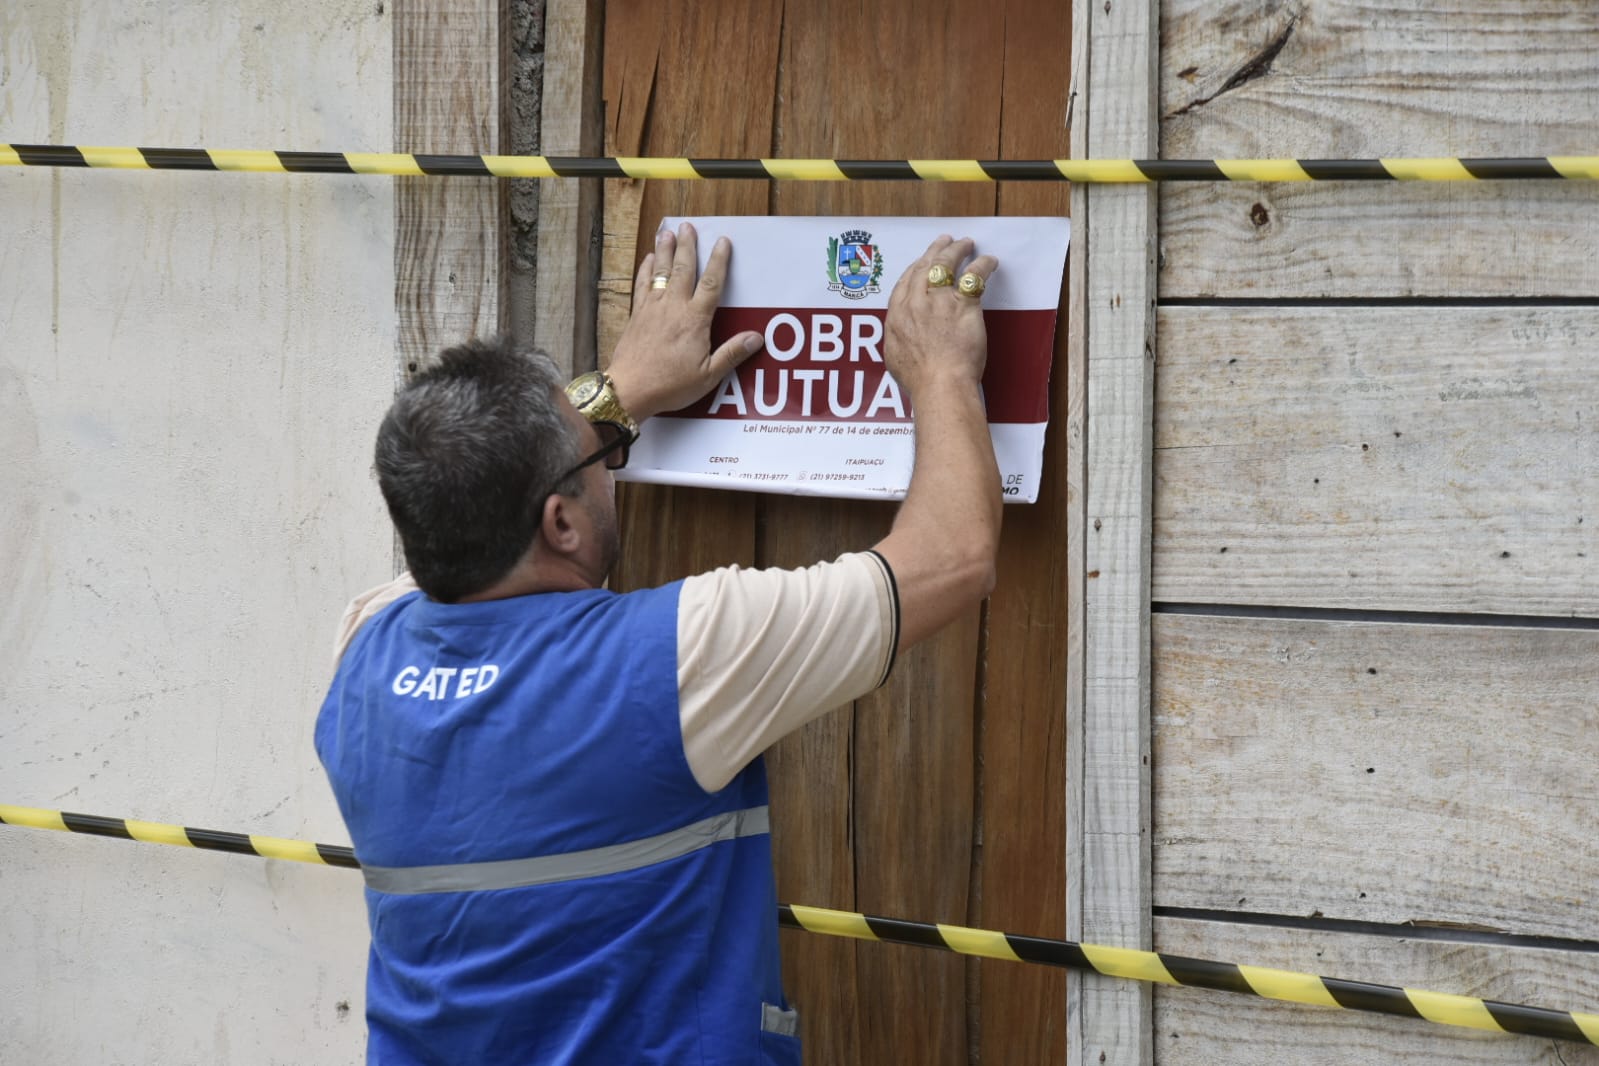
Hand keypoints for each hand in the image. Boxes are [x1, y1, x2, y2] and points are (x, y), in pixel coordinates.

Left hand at [605, 222, 764, 420]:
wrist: (630, 389)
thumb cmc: (670, 385)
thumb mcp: (708, 375)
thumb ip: (732, 354)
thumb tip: (757, 338)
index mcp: (695, 320)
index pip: (711, 283)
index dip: (719, 261)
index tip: (723, 242)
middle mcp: (673, 307)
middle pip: (683, 269)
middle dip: (687, 246)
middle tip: (688, 226)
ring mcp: (652, 309)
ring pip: (661, 272)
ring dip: (665, 250)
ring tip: (667, 232)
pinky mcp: (637, 315)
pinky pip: (642, 285)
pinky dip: (646, 270)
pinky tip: (648, 259)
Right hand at [882, 235, 997, 401]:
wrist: (939, 384)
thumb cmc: (919, 380)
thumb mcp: (895, 358)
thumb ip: (898, 339)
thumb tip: (902, 336)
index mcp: (896, 316)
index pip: (905, 281)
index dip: (916, 267)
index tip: (924, 262)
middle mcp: (914, 302)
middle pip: (924, 267)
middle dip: (935, 250)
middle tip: (944, 241)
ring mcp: (937, 301)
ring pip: (945, 265)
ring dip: (956, 250)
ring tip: (965, 244)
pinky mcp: (962, 305)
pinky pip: (973, 277)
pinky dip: (983, 265)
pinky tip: (989, 261)